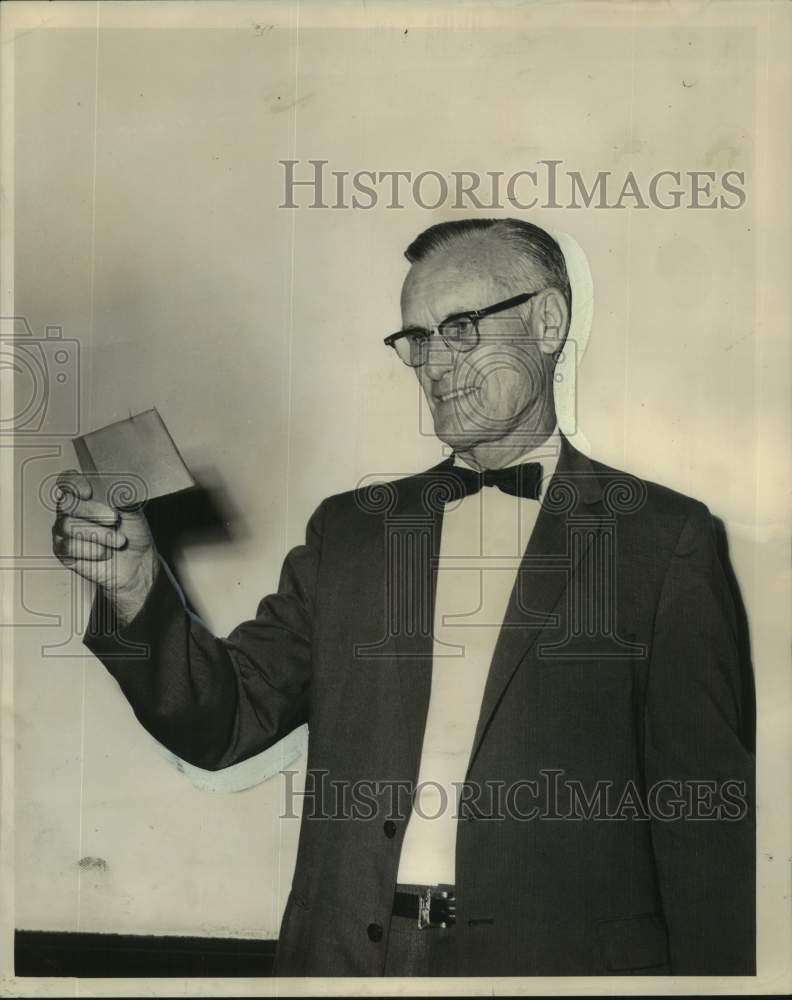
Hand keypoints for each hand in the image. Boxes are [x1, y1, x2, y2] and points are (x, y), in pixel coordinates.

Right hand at [52, 469, 156, 619]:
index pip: (67, 481)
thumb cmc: (133, 532)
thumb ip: (123, 499)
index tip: (89, 491)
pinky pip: (68, 547)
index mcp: (85, 496)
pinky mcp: (65, 553)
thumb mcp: (134, 512)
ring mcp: (65, 532)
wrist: (138, 562)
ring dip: (98, 533)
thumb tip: (117, 491)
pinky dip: (91, 550)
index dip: (74, 483)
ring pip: (68, 526)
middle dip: (92, 510)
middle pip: (66, 503)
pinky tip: (105, 553)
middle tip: (114, 518)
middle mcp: (71, 512)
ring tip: (119, 541)